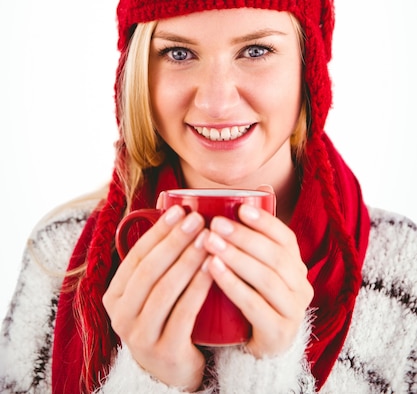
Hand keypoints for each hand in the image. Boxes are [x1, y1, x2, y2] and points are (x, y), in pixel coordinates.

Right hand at [103, 206, 212, 390]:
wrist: (173, 373)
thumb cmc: (166, 318)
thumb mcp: (152, 292)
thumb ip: (157, 261)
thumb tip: (177, 211)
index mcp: (114, 295)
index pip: (136, 256)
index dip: (159, 231)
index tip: (181, 210)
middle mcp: (121, 316)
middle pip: (150, 270)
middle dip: (175, 241)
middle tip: (198, 219)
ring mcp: (140, 336)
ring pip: (166, 289)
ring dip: (188, 259)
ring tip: (209, 238)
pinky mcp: (165, 351)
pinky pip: (184, 312)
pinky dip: (198, 286)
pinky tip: (213, 267)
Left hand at [203, 205, 312, 357]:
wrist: (253, 350)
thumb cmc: (250, 297)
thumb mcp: (253, 266)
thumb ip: (252, 236)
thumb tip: (254, 188)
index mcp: (296, 266)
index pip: (286, 238)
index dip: (265, 221)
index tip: (241, 207)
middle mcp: (301, 287)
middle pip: (275, 256)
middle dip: (244, 237)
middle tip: (215, 224)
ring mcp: (292, 312)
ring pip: (266, 279)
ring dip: (236, 257)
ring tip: (210, 243)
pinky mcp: (278, 334)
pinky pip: (255, 305)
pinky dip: (233, 285)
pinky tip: (213, 270)